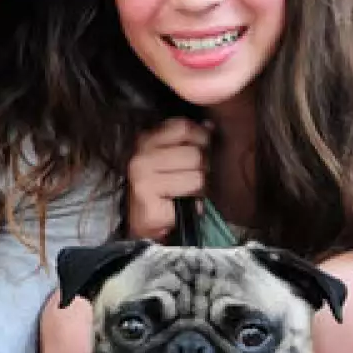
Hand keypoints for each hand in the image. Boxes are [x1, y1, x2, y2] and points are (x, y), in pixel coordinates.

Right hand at [125, 119, 210, 240]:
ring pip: (197, 177)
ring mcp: (142, 178)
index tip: (201, 150)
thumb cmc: (162, 191)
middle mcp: (141, 156)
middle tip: (192, 180)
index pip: (183, 127)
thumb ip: (189, 141)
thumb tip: (210, 126)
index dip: (200, 137)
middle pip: (195, 154)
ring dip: (198, 189)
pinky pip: (190, 198)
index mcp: (146, 140)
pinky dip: (193, 207)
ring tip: (187, 194)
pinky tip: (181, 207)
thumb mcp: (172, 159)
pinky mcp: (148, 200)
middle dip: (201, 169)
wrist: (143, 225)